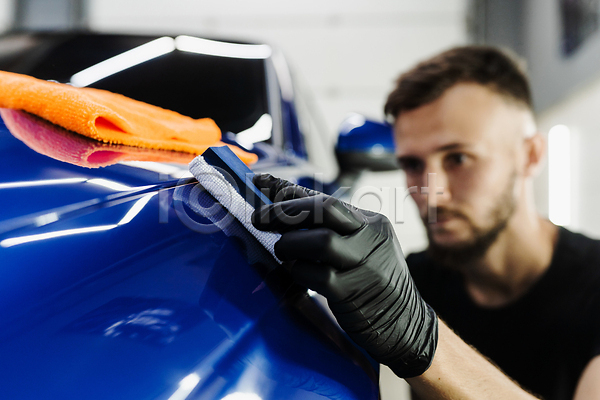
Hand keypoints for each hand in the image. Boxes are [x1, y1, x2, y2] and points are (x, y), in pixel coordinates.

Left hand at [251, 174, 437, 377]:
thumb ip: (332, 229)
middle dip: (286, 211)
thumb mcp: (362, 246)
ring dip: (291, 244)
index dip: (289, 189)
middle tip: (259, 218)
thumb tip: (285, 208)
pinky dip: (300, 271)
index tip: (260, 181)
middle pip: (325, 209)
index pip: (325, 198)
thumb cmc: (373, 281)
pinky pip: (318, 275)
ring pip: (321, 241)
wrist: (405, 322)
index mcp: (371, 222)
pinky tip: (296, 271)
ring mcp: (364, 265)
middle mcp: (370, 238)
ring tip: (282, 251)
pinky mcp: (353, 293)